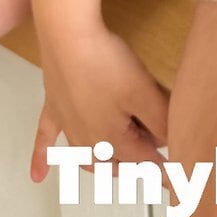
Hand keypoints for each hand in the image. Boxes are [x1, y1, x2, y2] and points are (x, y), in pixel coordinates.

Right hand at [30, 25, 170, 189]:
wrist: (67, 36)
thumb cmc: (106, 62)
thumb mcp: (144, 91)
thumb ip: (160, 121)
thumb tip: (170, 142)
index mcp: (112, 139)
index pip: (143, 160)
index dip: (163, 167)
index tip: (180, 180)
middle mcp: (88, 140)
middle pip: (116, 164)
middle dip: (135, 168)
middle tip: (153, 165)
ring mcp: (67, 125)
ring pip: (85, 159)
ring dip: (102, 167)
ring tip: (116, 171)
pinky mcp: (53, 107)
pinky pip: (45, 139)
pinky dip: (41, 158)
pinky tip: (37, 176)